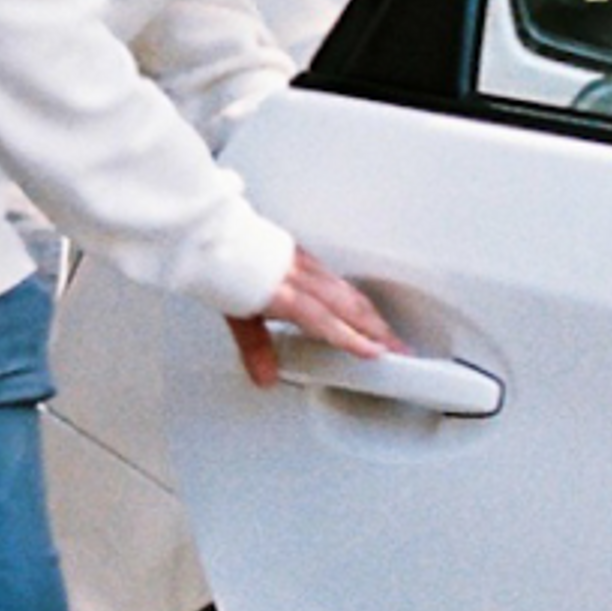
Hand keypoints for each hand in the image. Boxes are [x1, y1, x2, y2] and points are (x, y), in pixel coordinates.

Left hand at [229, 246, 399, 388]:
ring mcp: (304, 263)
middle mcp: (300, 275)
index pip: (325, 319)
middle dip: (377, 329)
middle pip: (348, 304)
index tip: (377, 352)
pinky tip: (359, 305)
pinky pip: (337, 278)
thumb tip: (266, 377)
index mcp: (284, 292)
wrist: (211, 233)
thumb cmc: (222, 270)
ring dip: (371, 314)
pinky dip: (355, 296)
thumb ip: (255, 347)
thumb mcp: (235, 316)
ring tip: (387, 333)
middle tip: (399, 349)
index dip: (352, 337)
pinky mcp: (304, 255)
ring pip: (347, 290)